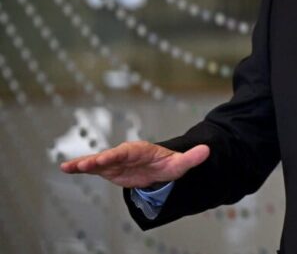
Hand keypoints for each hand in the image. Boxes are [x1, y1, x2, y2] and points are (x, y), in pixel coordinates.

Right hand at [59, 141, 209, 189]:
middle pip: (109, 156)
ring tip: (68, 167)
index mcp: (139, 150)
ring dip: (84, 164)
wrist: (161, 168)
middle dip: (96, 160)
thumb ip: (192, 158)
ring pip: (98, 162)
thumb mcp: (181, 163)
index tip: (104, 159)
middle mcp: (124, 153)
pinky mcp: (109, 169)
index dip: (115, 155)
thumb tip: (208, 150)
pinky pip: (94, 168)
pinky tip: (67, 169)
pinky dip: (81, 168)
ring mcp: (115, 161)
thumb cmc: (170, 164)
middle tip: (83, 165)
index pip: (126, 152)